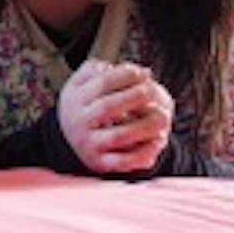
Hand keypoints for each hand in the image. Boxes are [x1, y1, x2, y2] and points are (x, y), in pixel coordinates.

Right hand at [56, 60, 172, 174]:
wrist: (70, 140)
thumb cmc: (87, 105)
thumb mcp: (81, 83)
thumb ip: (95, 69)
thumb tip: (120, 69)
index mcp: (75, 99)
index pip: (103, 83)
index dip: (127, 75)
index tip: (144, 73)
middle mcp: (80, 123)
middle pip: (107, 108)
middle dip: (134, 97)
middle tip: (151, 91)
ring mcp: (91, 145)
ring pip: (118, 136)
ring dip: (145, 125)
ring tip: (163, 116)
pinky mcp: (102, 163)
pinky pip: (124, 161)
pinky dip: (144, 152)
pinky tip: (158, 139)